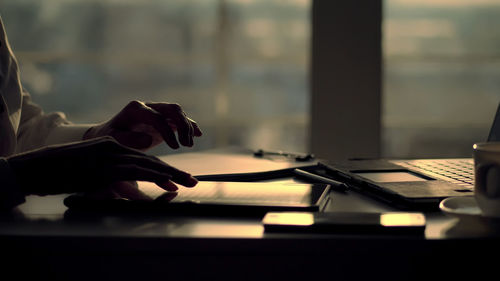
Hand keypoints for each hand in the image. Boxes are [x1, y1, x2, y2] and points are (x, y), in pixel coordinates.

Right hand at [7, 137, 197, 195]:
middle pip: (151, 160)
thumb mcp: (94, 176)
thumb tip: (136, 195)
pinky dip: (154, 176)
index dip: (164, 169)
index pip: (144, 158)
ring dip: (170, 174)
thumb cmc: (65, 173)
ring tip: (186, 182)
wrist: (38, 168)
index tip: (179, 179)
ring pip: (147, 164)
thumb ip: (116, 182)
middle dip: (174, 171)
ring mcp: (110, 156)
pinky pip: (135, 171)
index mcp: (113, 146)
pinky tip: (167, 181)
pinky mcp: (105, 166)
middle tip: (192, 181)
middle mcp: (115, 147)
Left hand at [83, 101, 201, 150]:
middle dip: (183, 125)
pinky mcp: (163, 118)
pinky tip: (199, 134)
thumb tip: (149, 138)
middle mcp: (148, 106)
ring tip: (189, 144)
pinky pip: (179, 119)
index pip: (157, 117)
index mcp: (135, 109)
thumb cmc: (111, 138)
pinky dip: (190, 125)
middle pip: (172, 109)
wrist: (110, 133)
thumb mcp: (114, 139)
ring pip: (178, 113)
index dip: (168, 131)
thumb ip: (129, 139)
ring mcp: (156, 110)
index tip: (175, 147)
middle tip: (187, 144)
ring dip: (187, 127)